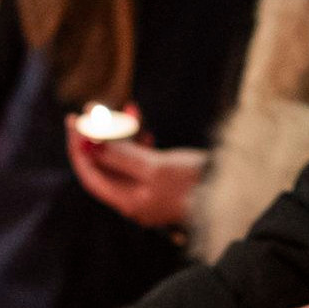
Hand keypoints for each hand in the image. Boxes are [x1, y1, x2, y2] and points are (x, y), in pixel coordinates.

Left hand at [64, 116, 205, 229]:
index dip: (79, 147)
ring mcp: (148, 190)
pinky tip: (144, 127)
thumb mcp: (155, 167)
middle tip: (95, 107)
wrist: (234, 194)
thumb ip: (121, 156)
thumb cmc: (195, 184)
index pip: (90, 173)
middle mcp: (134, 198)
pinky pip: (142, 160)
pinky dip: (140, 141)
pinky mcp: (163, 181)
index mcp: (127, 201)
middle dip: (99, 135)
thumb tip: (90, 144)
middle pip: (105, 164)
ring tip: (128, 107)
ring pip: (125, 158)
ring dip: (122, 133)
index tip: (74, 120)